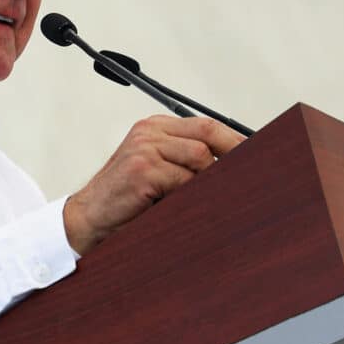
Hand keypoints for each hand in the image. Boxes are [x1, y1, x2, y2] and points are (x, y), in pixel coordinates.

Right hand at [64, 116, 244, 254]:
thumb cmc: (124, 200)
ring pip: (199, 158)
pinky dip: (189, 195)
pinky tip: (183, 205)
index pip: (205, 125)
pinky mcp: (143, 169)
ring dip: (206, 182)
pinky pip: (183, 180)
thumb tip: (231, 167)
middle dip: (233, 153)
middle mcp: (149, 132)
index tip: (256, 153)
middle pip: (206, 134)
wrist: (87, 219)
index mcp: (154, 128)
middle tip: (251, 172)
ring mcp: (145, 148)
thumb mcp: (156, 172)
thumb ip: (184, 161)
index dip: (233, 139)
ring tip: (202, 197)